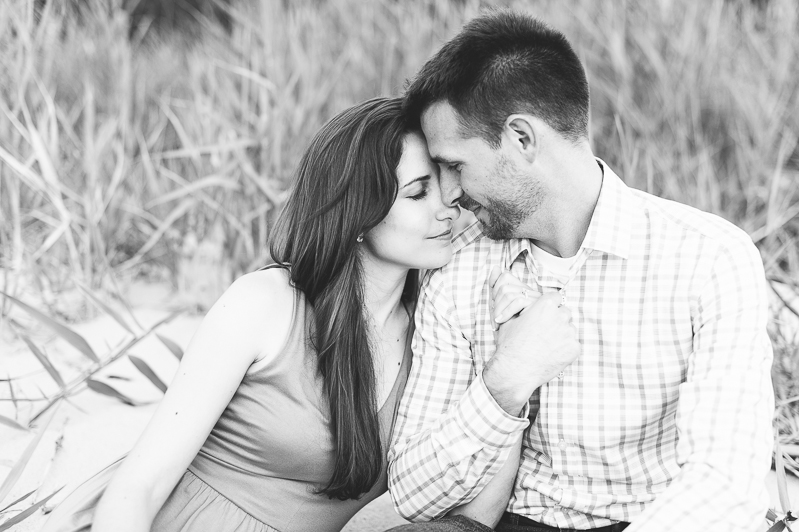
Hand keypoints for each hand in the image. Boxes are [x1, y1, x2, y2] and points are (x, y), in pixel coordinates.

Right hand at [484, 291, 580, 414]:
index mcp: (545, 305)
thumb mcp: (512, 319)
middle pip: (564, 312)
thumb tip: (530, 303)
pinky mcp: (574, 348)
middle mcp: (560, 315)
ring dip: (561, 333)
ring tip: (546, 345)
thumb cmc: (510, 344)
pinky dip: (564, 348)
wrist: (515, 371)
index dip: (550, 304)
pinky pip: (572, 344)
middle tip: (545, 331)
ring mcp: (569, 332)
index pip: (556, 297)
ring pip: (569, 328)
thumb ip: (526, 308)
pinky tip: (551, 354)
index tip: (547, 312)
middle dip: (556, 319)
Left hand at [489, 266, 537, 328]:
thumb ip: (496, 288)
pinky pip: (519, 300)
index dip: (494, 291)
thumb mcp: (501, 310)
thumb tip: (496, 267)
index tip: (494, 309)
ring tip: (496, 323)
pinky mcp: (540, 307)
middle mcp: (533, 294)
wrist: (521, 352)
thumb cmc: (512, 332)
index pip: (505, 278)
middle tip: (494, 319)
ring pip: (509, 293)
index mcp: (525, 292)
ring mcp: (538, 300)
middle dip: (494, 303)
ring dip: (497, 309)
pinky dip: (505, 312)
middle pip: (504, 286)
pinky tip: (500, 323)